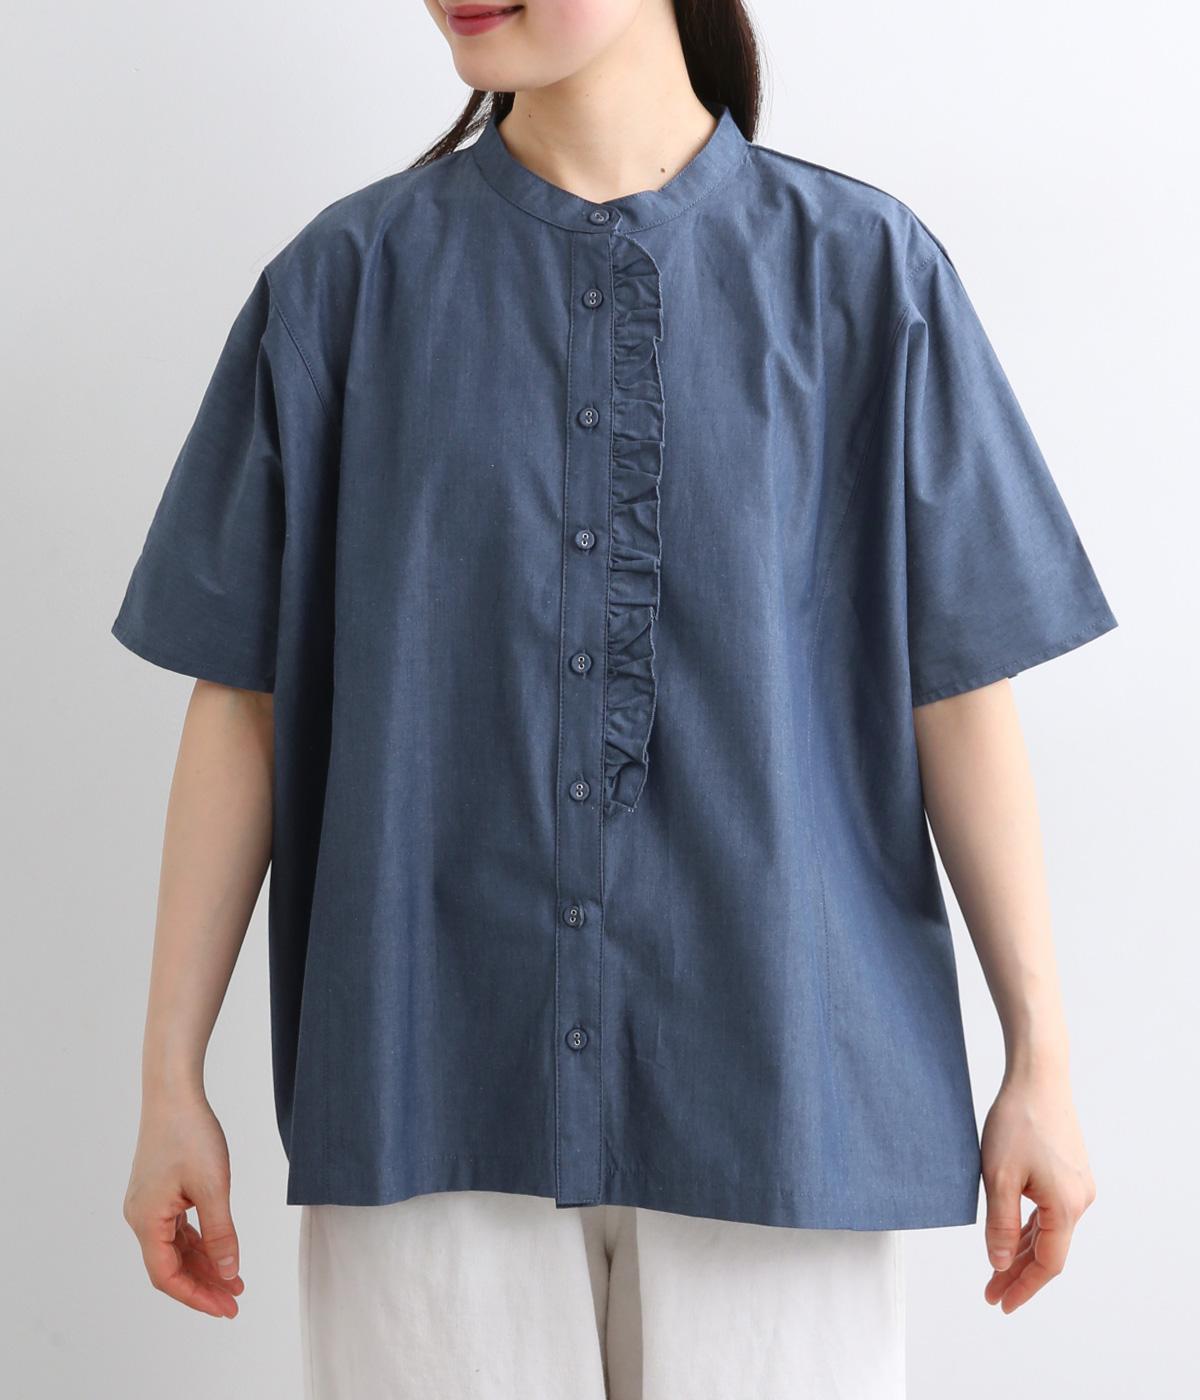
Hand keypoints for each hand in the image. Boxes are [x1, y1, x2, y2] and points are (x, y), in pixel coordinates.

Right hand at [123, 1087, 244, 1317]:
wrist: (173, 1094)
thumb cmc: (190, 1135)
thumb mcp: (213, 1187)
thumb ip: (221, 1234)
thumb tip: (228, 1272)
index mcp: (146, 1221)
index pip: (167, 1276)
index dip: (196, 1296)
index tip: (226, 1307)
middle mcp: (141, 1217)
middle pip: (170, 1266)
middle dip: (203, 1285)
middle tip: (236, 1299)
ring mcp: (148, 1205)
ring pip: (175, 1248)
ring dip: (203, 1265)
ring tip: (235, 1280)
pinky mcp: (159, 1193)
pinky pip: (177, 1230)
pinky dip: (199, 1242)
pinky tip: (220, 1251)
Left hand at [979, 1069, 1096, 1312]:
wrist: (1038, 1077)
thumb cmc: (1016, 1122)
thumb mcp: (998, 1177)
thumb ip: (1001, 1225)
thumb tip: (1000, 1264)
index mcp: (1066, 1207)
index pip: (1047, 1263)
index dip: (1023, 1287)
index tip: (1000, 1304)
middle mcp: (1079, 1200)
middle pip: (1048, 1250)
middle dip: (1018, 1273)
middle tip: (990, 1292)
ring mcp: (1076, 1186)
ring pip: (1048, 1232)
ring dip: (1022, 1252)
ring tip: (995, 1271)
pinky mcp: (1069, 1173)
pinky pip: (1049, 1212)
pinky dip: (1030, 1227)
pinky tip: (1012, 1238)